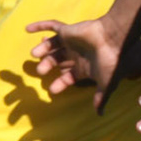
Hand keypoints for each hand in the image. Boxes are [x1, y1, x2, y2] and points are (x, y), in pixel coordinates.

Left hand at [26, 16, 140, 109]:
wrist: (113, 39)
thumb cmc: (111, 62)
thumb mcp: (106, 84)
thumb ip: (101, 98)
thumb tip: (100, 114)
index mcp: (84, 68)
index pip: (68, 77)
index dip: (59, 83)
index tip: (52, 90)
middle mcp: (76, 54)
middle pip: (57, 61)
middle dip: (47, 65)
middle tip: (41, 71)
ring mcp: (71, 42)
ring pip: (52, 46)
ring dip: (43, 49)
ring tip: (34, 54)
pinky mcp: (68, 31)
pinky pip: (52, 26)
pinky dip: (39, 26)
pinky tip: (27, 29)